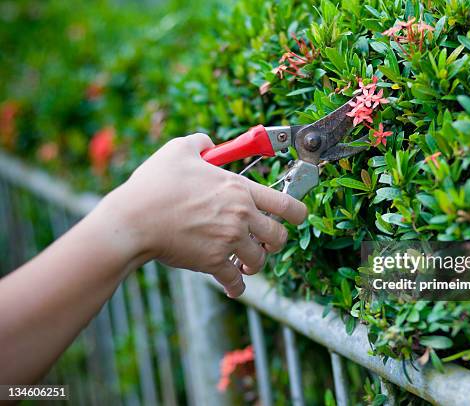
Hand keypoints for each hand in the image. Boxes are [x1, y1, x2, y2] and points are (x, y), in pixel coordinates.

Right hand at [100, 133, 307, 296]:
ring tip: (244, 263)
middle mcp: (241, 216)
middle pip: (279, 237)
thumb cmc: (154, 184)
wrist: (133, 220)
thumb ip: (201, 143)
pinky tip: (233, 286)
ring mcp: (228, 240)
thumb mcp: (178, 150)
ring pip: (259, 260)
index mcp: (239, 189)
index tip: (296, 217)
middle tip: (264, 241)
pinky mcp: (212, 262)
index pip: (286, 204)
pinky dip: (235, 286)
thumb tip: (209, 143)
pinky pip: (235, 281)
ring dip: (254, 263)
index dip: (298, 213)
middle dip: (275, 242)